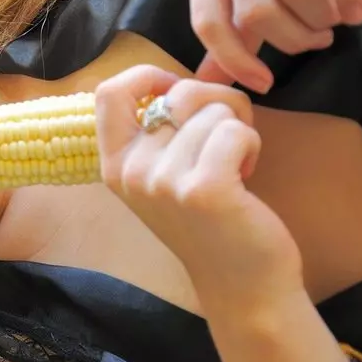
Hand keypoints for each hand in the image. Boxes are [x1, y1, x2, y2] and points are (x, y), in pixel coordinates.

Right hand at [94, 65, 303, 303]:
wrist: (240, 285)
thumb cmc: (208, 223)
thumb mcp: (159, 178)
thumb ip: (154, 134)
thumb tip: (172, 83)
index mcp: (114, 165)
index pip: (109, 92)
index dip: (148, 76)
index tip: (177, 91)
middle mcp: (131, 172)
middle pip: (178, 92)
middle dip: (216, 102)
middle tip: (225, 135)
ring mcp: (163, 181)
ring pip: (214, 110)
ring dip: (237, 130)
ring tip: (234, 166)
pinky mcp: (203, 189)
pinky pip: (235, 130)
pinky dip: (251, 144)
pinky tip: (246, 175)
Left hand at [191, 0, 361, 93]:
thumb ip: (232, 28)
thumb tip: (208, 79)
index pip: (207, 20)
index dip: (234, 61)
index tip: (264, 83)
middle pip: (254, 11)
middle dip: (290, 41)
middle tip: (315, 42)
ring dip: (321, 20)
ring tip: (335, 21)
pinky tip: (357, 7)